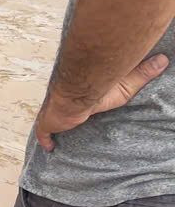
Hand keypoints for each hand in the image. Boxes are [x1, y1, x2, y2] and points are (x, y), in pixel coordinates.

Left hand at [35, 54, 169, 151]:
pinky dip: (45, 139)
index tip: (81, 110)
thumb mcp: (126, 85)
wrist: (77, 90)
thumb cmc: (100, 86)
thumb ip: (143, 74)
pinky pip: (43, 133)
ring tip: (59, 139)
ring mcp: (55, 112)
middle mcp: (66, 103)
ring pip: (52, 120)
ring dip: (55, 126)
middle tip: (70, 125)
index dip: (78, 104)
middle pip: (63, 110)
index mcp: (81, 95)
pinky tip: (49, 147)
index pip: (77, 98)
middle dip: (64, 116)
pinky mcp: (48, 121)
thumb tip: (164, 59)